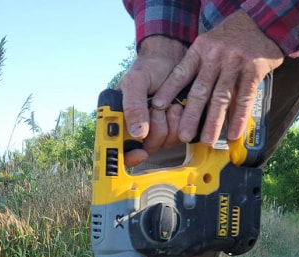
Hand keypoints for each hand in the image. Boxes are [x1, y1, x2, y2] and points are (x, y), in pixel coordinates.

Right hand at [119, 36, 186, 165]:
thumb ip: (134, 106)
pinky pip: (177, 138)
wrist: (172, 58)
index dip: (128, 156)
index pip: (119, 149)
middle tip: (158, 110)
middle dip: (155, 131)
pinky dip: (179, 124)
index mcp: (121, 119)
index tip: (140, 152)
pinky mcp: (172, 128)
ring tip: (170, 105)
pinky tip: (177, 108)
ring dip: (169, 125)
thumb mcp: (136, 82)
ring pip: (163, 145)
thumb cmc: (149, 67)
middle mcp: (136, 128)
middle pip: (146, 149)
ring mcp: (155, 130)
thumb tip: (137, 133)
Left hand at [150, 10, 283, 145]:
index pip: (181, 73)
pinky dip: (239, 117)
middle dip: (191, 116)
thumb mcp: (209, 44)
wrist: (260, 22)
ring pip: (221, 97)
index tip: (158, 107)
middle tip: (183, 136)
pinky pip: (245, 98)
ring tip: (207, 141)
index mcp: (200, 50)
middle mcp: (216, 57)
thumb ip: (197, 66)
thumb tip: (180, 96)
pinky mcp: (253, 70)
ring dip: (214, 122)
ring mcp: (235, 63)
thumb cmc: (230, 38)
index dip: (169, 91)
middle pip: (200, 91)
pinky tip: (234, 133)